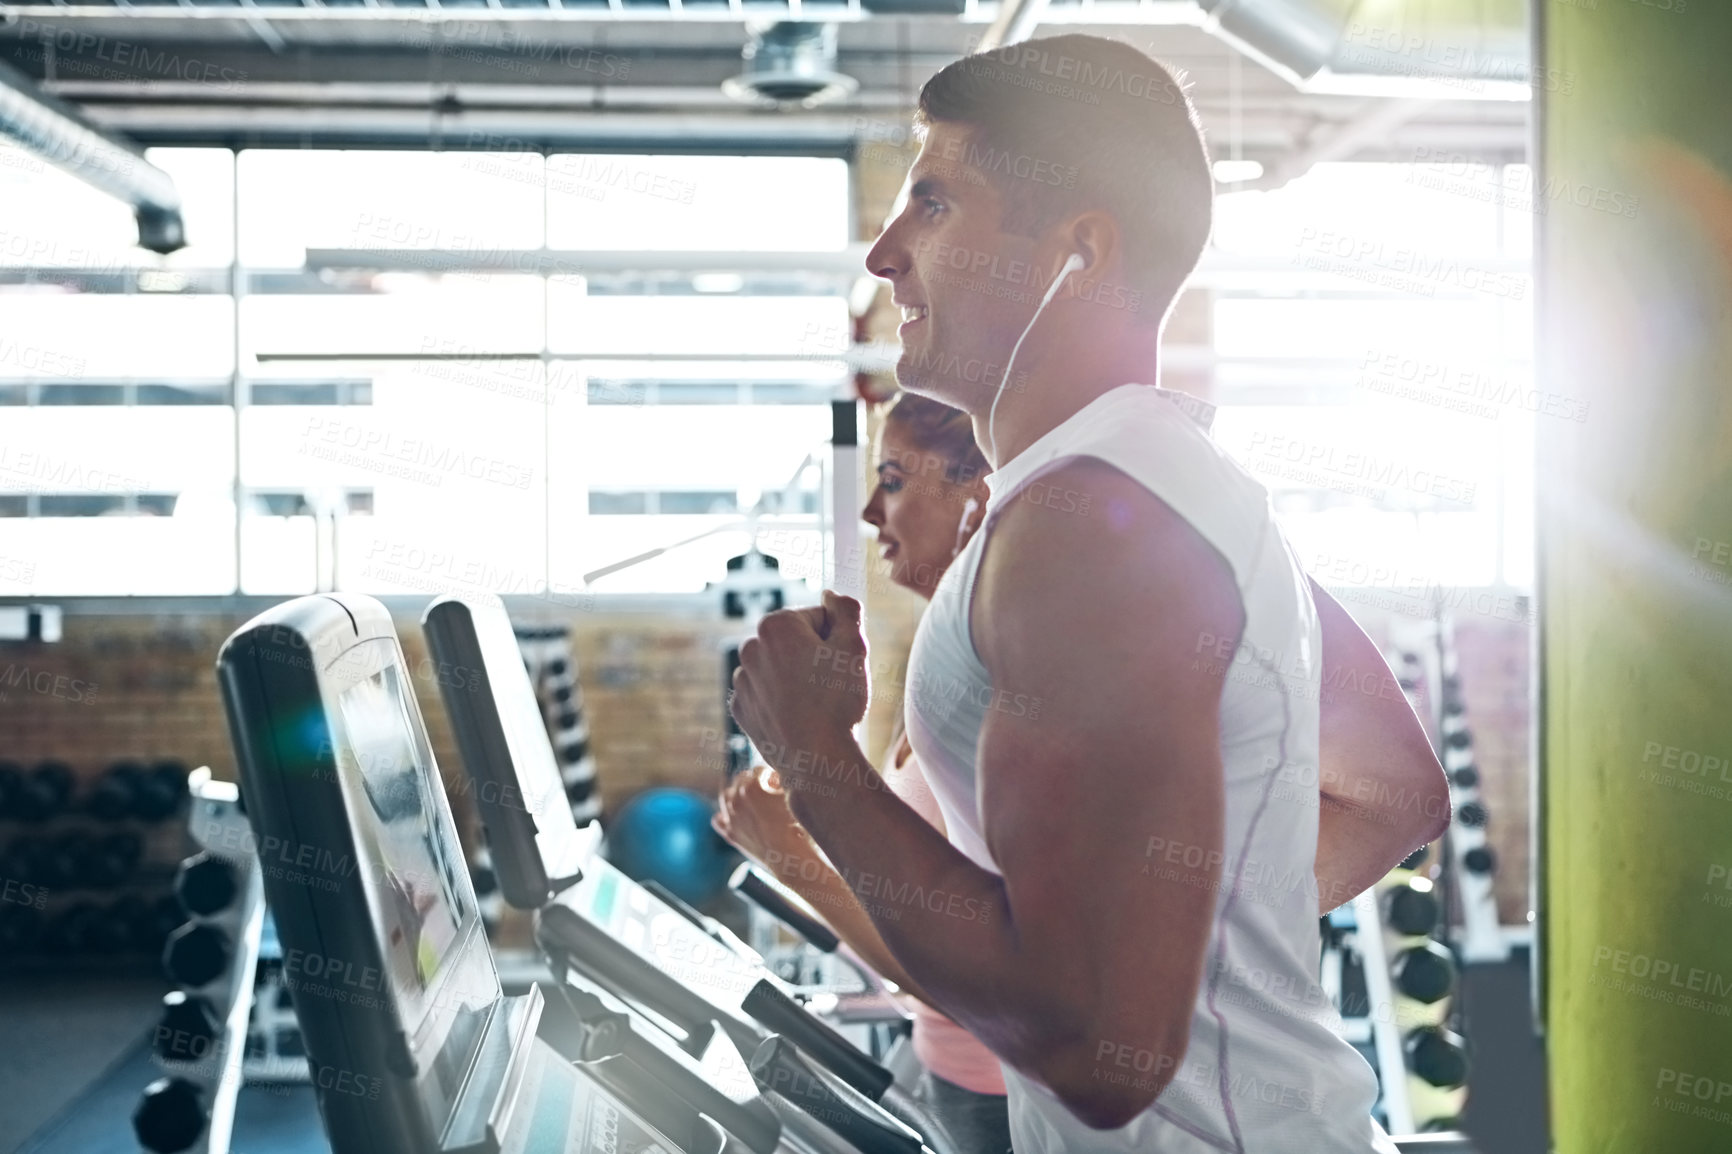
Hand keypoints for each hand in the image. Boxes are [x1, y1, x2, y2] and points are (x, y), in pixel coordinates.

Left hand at [712, 766, 814, 871]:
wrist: (791, 859)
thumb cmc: (798, 827)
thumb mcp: (793, 797)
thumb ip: (781, 781)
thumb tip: (774, 778)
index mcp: (752, 786)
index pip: (759, 770)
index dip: (771, 775)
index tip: (779, 783)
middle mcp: (736, 799)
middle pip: (741, 779)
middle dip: (754, 782)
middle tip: (768, 791)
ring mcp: (731, 817)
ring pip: (726, 796)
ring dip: (737, 794)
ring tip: (752, 801)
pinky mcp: (730, 834)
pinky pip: (718, 819)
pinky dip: (724, 815)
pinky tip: (736, 816)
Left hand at [729, 591, 868, 782]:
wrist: (816, 760)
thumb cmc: (837, 702)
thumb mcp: (854, 646)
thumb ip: (846, 610)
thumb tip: (831, 594)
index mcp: (775, 625)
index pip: (816, 617)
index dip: (836, 638)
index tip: (841, 663)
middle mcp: (750, 647)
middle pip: (794, 641)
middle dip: (813, 655)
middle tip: (831, 684)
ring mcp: (742, 680)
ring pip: (780, 668)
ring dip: (797, 677)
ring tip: (816, 704)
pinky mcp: (740, 708)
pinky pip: (765, 693)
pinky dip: (781, 700)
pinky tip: (798, 716)